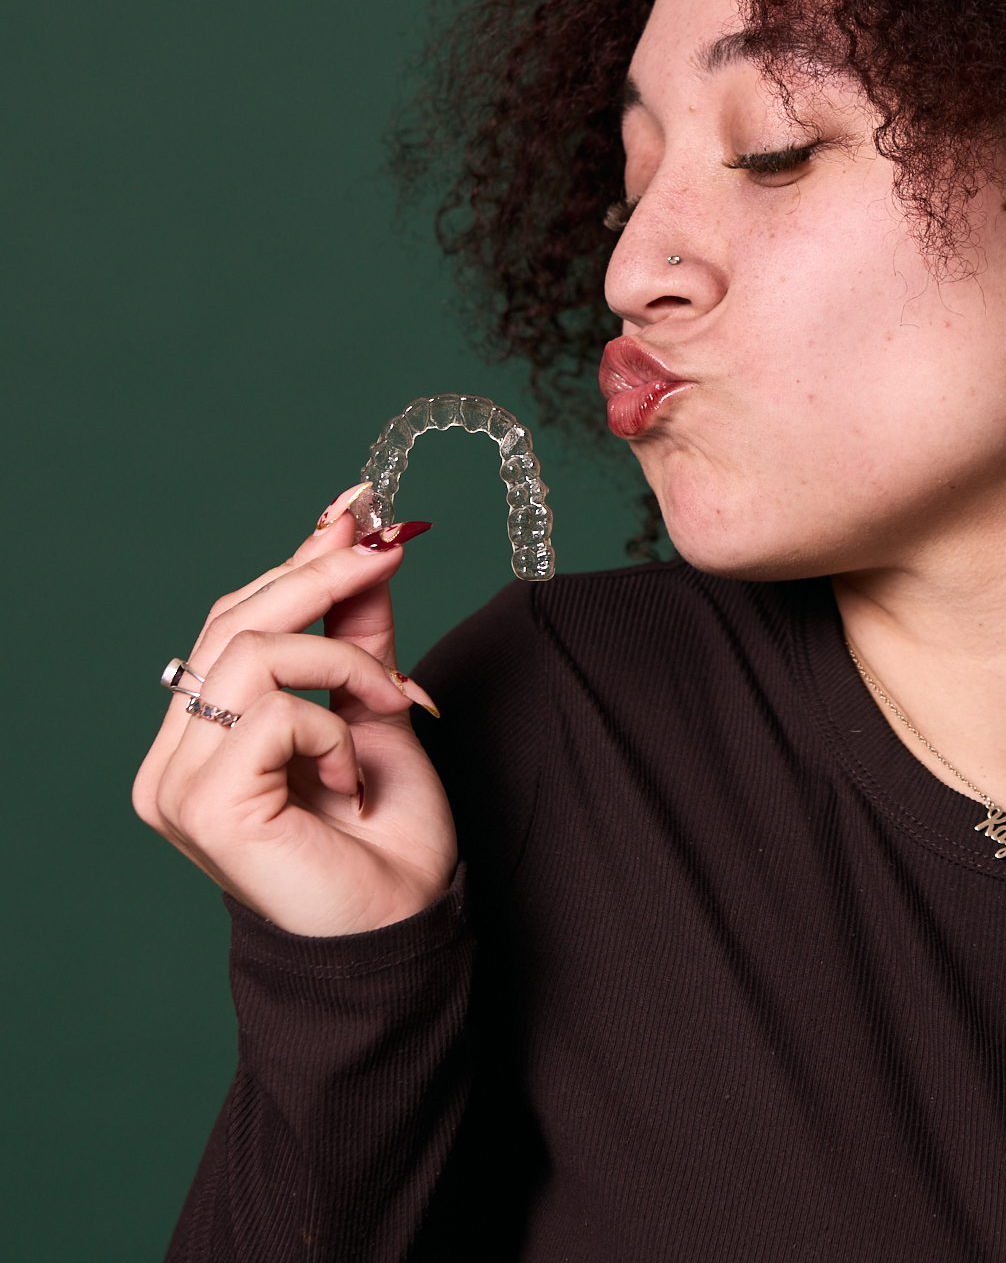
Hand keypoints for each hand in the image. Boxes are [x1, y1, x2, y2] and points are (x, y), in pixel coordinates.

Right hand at [132, 486, 457, 936]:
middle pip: (235, 622)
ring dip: (344, 662)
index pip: (235, 623)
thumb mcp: (377, 708)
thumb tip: (367, 541)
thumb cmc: (385, 835)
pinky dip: (333, 727)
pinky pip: (272, 712)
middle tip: (388, 545)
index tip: (357, 509)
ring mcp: (177, 784)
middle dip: (321, 574)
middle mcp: (174, 758)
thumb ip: (360, 634)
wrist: (402, 926)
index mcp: (204, 736)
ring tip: (393, 701)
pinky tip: (352, 774)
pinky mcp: (202, 805)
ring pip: (253, 651)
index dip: (296, 561)